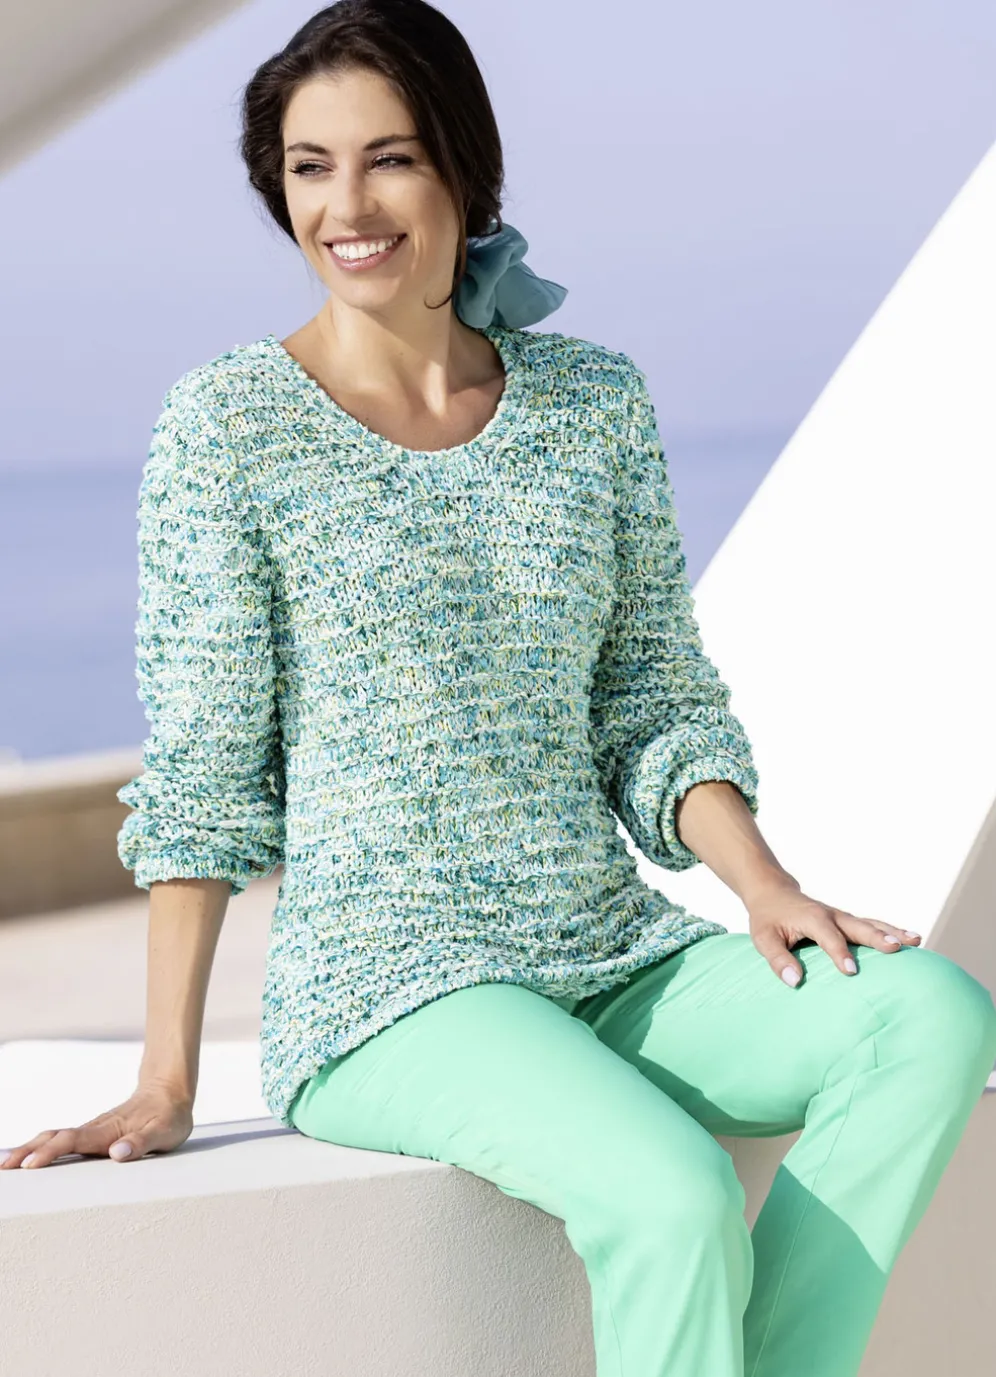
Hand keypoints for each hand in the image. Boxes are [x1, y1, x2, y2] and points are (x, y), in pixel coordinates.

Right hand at [0, 1081, 193, 1168]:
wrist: (170, 1092)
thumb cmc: (169, 1115)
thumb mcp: (164, 1132)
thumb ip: (141, 1143)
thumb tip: (117, 1154)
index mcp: (109, 1131)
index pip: (73, 1141)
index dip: (51, 1153)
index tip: (30, 1166)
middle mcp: (96, 1129)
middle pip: (54, 1138)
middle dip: (28, 1151)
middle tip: (3, 1167)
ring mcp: (92, 1130)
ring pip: (54, 1137)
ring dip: (30, 1149)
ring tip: (6, 1165)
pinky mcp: (94, 1133)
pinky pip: (62, 1139)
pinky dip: (42, 1147)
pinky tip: (31, 1157)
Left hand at [746, 875, 922, 987]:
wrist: (774, 892)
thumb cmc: (768, 918)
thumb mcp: (763, 938)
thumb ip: (777, 959)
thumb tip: (794, 981)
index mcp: (812, 919)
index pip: (828, 937)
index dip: (839, 953)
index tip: (851, 971)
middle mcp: (832, 915)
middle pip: (858, 926)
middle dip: (877, 937)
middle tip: (897, 948)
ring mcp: (842, 917)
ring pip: (871, 924)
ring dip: (893, 932)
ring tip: (916, 941)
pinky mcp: (847, 921)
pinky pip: (872, 926)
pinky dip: (892, 931)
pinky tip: (912, 940)